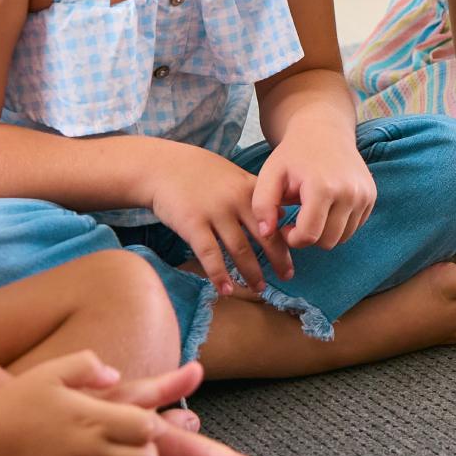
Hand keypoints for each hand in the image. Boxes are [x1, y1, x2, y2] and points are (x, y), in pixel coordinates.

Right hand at [0, 352, 178, 455]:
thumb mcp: (48, 373)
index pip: (148, 427)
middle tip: (129, 448)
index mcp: (92, 419)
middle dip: (145, 453)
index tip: (133, 423)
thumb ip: (86, 366)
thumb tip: (115, 375)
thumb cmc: (12, 408)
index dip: (147, 425)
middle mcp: (91, 454)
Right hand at [143, 140, 291, 293]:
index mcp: (249, 188)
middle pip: (264, 235)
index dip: (287, 238)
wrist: (161, 166)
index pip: (276, 217)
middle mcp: (236, 200)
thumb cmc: (198, 171)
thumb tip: (281, 214)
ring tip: (258, 288)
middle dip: (278, 259)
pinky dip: (220, 274)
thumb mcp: (232, 174)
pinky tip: (226, 289)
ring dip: (251, 272)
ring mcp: (215, 212)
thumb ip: (254, 193)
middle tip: (287, 277)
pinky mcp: (193, 224)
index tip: (294, 254)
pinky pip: (210, 254)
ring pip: (240, 249)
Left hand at [252, 123, 376, 252]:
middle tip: (297, 221)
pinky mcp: (371, 196)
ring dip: (325, 232)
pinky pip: (355, 226)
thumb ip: (262, 205)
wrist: (324, 130)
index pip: (309, 235)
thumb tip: (266, 234)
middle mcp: (349, 193)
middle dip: (309, 237)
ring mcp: (364, 195)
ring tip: (311, 213)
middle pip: (328, 241)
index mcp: (322, 188)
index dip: (293, 239)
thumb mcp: (270, 174)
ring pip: (343, 237)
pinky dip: (339, 224)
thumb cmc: (293, 154)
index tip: (284, 227)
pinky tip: (326, 208)